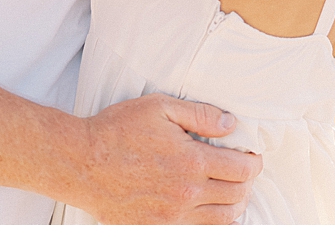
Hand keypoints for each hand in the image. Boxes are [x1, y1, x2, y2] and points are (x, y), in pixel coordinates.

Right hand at [67, 94, 260, 223]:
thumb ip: (199, 115)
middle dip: (246, 183)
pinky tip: (209, 210)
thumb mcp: (159, 107)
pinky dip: (211, 223)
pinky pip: (198, 232)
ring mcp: (172, 216)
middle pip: (237, 196)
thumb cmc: (117, 131)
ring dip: (233, 205)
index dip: (253, 162)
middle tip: (241, 171)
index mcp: (191, 162)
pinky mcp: (157, 228)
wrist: (81, 163)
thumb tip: (230, 124)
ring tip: (230, 192)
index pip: (242, 170)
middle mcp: (186, 194)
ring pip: (222, 220)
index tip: (251, 157)